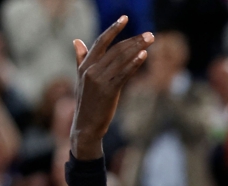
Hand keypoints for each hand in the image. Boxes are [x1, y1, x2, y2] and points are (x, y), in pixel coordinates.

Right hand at [70, 17, 153, 159]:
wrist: (85, 126)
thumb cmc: (87, 102)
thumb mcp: (81, 79)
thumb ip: (81, 59)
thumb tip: (77, 41)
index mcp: (85, 65)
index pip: (101, 42)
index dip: (113, 29)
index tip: (125, 18)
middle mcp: (91, 69)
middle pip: (115, 49)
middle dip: (134, 40)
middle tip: (150, 34)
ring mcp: (99, 79)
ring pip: (121, 59)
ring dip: (138, 48)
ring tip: (151, 40)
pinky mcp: (109, 90)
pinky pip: (124, 74)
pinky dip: (134, 64)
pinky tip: (144, 55)